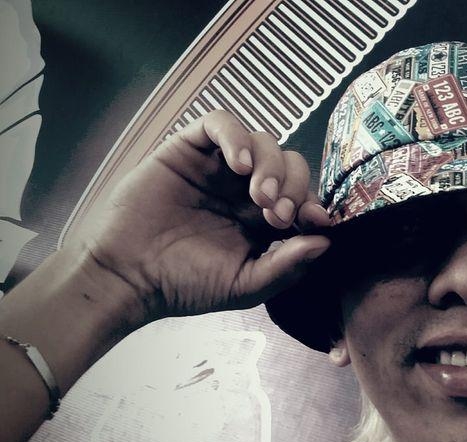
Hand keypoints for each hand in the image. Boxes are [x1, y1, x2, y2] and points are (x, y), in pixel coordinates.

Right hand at [68, 110, 331, 329]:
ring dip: (271, 165)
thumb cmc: (186, 284)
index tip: (316, 220)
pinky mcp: (191, 149)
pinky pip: (222, 124)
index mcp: (263, 223)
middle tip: (277, 213)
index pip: (303, 199)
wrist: (131, 275)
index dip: (314, 204)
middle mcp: (245, 193)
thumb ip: (287, 265)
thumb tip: (326, 241)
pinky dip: (236, 137)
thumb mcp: (246, 285)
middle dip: (294, 186)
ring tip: (259, 195)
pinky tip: (237, 164)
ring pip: (264, 142)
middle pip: (290, 165)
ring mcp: (220, 170)